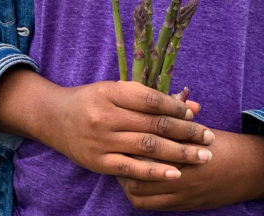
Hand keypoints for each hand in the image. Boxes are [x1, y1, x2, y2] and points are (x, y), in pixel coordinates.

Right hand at [38, 80, 214, 181]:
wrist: (54, 117)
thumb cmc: (90, 100)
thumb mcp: (116, 90)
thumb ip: (152, 97)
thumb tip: (192, 104)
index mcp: (110, 92)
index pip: (150, 100)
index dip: (175, 107)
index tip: (194, 114)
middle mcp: (105, 115)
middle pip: (154, 124)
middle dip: (187, 131)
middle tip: (209, 137)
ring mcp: (102, 140)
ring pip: (148, 146)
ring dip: (180, 153)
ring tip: (203, 156)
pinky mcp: (99, 162)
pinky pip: (132, 168)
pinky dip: (156, 172)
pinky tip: (176, 173)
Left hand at [116, 128, 263, 210]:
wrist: (248, 170)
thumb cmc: (220, 143)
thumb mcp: (196, 127)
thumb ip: (174, 114)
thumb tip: (155, 96)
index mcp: (183, 149)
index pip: (146, 145)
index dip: (130, 138)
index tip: (121, 129)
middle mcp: (181, 173)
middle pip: (139, 170)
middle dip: (124, 159)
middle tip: (116, 147)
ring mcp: (180, 193)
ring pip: (139, 191)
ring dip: (127, 179)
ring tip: (121, 165)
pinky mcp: (181, 205)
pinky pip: (149, 206)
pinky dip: (137, 195)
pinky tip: (134, 182)